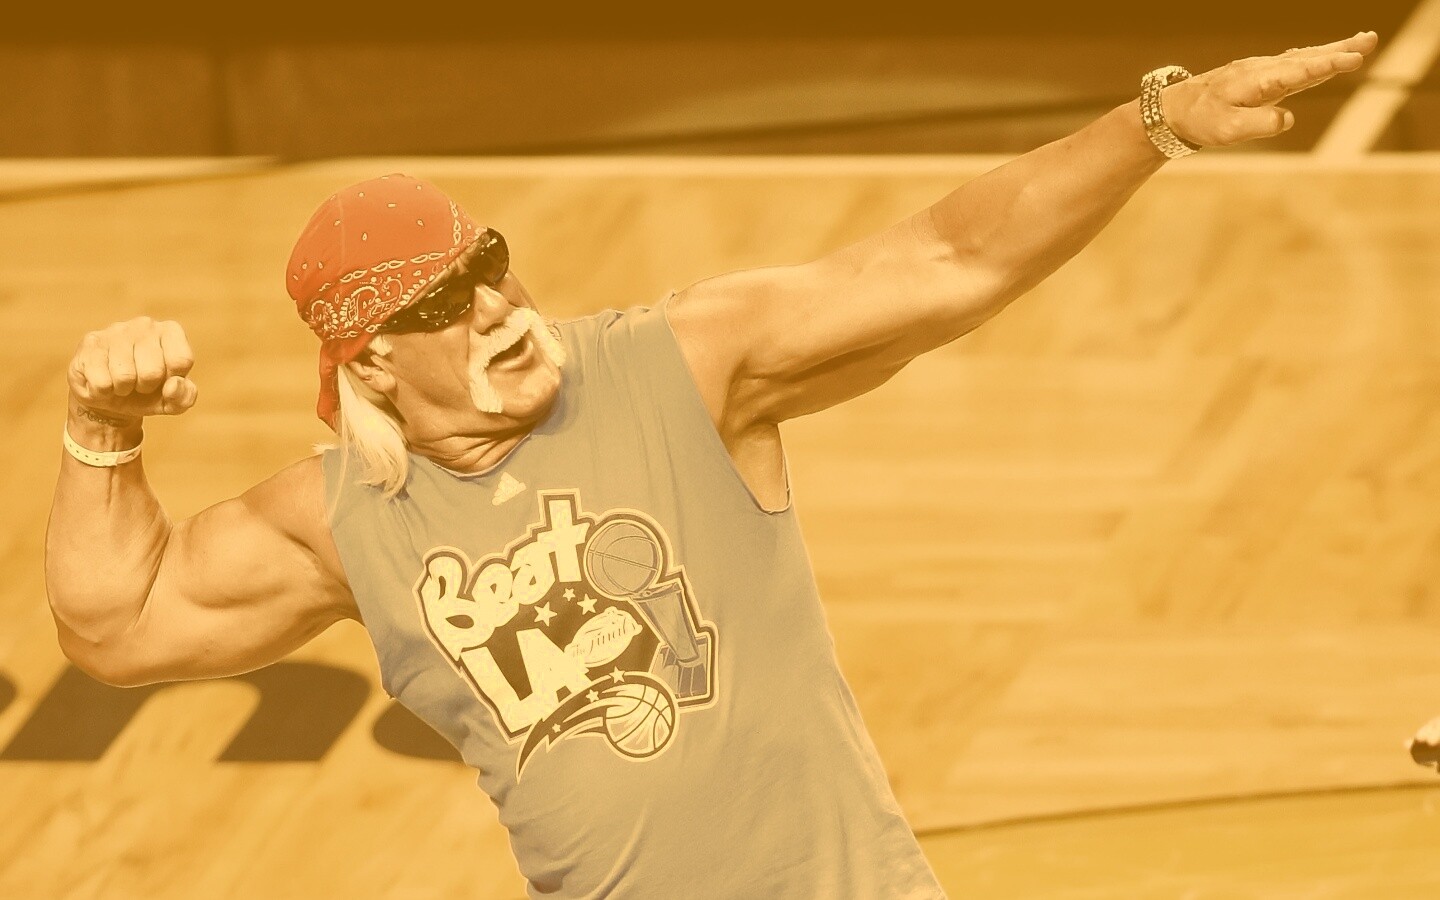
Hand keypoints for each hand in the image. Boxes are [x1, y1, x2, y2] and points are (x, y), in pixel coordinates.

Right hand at [67, 317, 197, 424]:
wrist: (107, 397)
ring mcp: (116, 331)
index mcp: (171, 332)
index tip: (164, 378)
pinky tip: (103, 380)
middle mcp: (145, 324)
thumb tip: (173, 384)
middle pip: (153, 372)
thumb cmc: (147, 394)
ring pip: (124, 377)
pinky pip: (101, 382)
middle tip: (138, 383)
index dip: (172, 380)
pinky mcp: (90, 343)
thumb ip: (184, 396)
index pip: (182, 361)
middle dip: (146, 387)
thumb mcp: (173, 402)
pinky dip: (102, 391)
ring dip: (123, 389)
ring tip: (121, 381)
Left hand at [1162, 30, 1378, 147]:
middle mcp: (1261, 70)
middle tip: (1370, 41)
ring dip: (1332, 50)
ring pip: (1302, 58)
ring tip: (1362, 42)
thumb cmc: (1200, 121)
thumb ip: (1258, 125)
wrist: (1172, 109)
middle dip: (1338, 50)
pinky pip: (1292, 63)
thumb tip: (1288, 118)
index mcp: (1256, 82)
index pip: (1297, 72)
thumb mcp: (1226, 131)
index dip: (1324, 66)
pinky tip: (1326, 54)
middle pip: (1305, 59)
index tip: (1350, 59)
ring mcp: (1260, 70)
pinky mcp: (1258, 76)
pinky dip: (1313, 57)